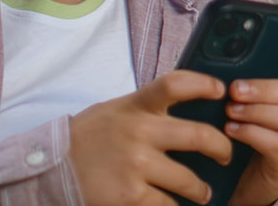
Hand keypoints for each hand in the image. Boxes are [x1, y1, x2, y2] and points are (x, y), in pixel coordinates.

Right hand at [67, 70, 231, 205]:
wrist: (52, 166)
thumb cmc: (90, 136)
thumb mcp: (117, 110)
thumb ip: (148, 108)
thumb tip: (190, 107)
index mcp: (136, 106)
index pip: (176, 84)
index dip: (204, 84)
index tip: (221, 90)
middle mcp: (139, 132)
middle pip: (199, 136)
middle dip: (222, 149)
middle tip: (225, 156)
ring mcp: (136, 165)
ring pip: (189, 180)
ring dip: (202, 190)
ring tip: (203, 193)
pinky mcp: (130, 196)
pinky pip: (168, 205)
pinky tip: (176, 205)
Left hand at [227, 42, 277, 205]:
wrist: (236, 180)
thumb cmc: (240, 135)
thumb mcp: (244, 105)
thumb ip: (244, 84)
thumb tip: (223, 61)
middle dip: (266, 88)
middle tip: (236, 88)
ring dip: (258, 111)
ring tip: (231, 110)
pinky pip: (277, 145)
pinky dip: (253, 134)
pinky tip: (232, 130)